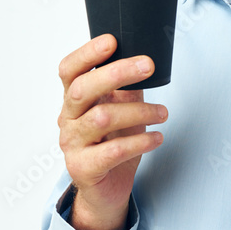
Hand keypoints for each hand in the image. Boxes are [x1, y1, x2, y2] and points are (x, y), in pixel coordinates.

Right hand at [57, 34, 167, 229]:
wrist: (107, 189)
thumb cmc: (114, 142)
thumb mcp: (122, 109)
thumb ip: (127, 87)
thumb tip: (146, 60)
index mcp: (75, 99)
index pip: (70, 70)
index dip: (87, 53)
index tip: (112, 40)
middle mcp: (68, 118)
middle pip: (83, 88)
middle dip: (117, 73)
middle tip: (148, 66)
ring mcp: (72, 144)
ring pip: (102, 118)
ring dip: (139, 111)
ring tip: (163, 113)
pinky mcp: (83, 168)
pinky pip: (112, 151)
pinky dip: (140, 142)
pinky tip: (157, 138)